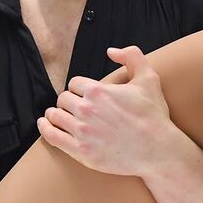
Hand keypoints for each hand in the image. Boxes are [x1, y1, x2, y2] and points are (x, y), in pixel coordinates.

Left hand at [36, 45, 182, 176]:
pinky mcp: (80, 151)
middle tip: (72, 107)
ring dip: (55, 114)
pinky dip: (45, 129)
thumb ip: (132, 56)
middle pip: (63, 99)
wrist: (158, 151)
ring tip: (57, 115)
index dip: (78, 88)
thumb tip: (110, 51)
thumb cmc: (153, 116)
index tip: (82, 94)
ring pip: (55, 116)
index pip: (74, 83)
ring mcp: (82, 132)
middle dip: (67, 101)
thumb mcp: (149, 78)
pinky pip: (52, 136)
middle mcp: (86, 110)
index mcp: (98, 91)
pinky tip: (45, 125)